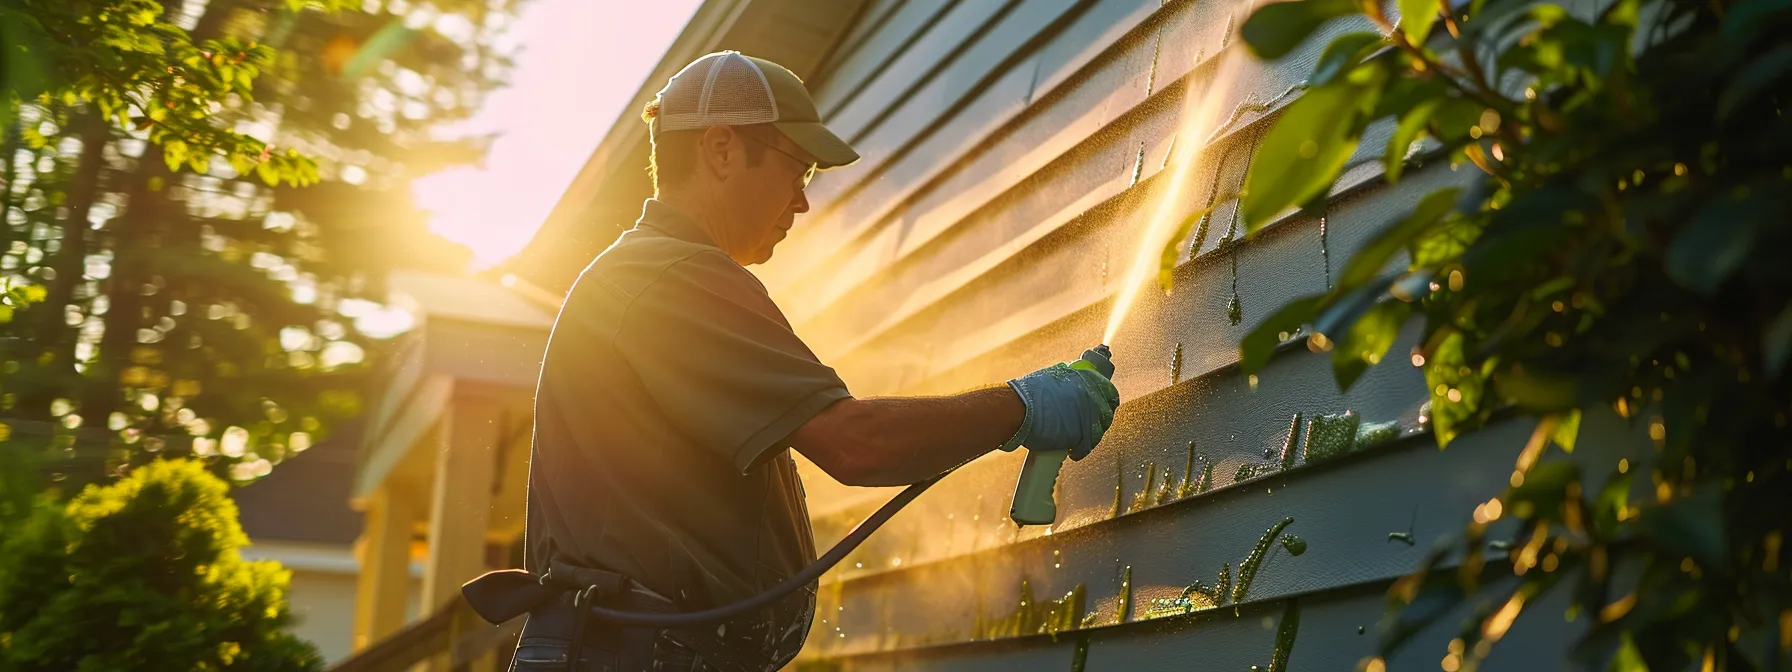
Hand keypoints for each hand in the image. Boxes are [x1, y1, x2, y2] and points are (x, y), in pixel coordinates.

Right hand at [1000, 347, 1120, 459]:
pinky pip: (1087, 446)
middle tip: (1089, 426)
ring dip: (1090, 437)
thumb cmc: (1027, 394)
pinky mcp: (1082, 434)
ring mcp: (1089, 414)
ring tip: (1078, 440)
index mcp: (1085, 377)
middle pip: (1106, 412)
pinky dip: (1080, 451)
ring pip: (1099, 431)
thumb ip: (1066, 381)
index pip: (1108, 391)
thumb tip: (1069, 385)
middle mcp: (1091, 394)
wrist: (1016, 409)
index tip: (1103, 407)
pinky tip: (1073, 452)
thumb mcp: (1051, 377)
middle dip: (1099, 421)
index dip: (1106, 402)